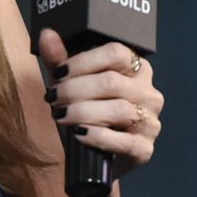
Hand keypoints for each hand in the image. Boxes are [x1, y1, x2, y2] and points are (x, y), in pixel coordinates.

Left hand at [37, 28, 163, 175]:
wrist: (94, 162)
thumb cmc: (86, 117)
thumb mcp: (71, 86)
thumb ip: (60, 61)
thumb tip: (47, 34)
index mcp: (137, 70)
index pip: (116, 53)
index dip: (84, 61)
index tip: (60, 73)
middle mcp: (149, 93)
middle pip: (113, 82)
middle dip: (76, 89)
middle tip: (53, 98)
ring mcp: (150, 122)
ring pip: (119, 110)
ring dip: (83, 111)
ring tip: (60, 115)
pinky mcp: (144, 149)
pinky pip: (123, 141)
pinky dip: (97, 136)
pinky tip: (78, 134)